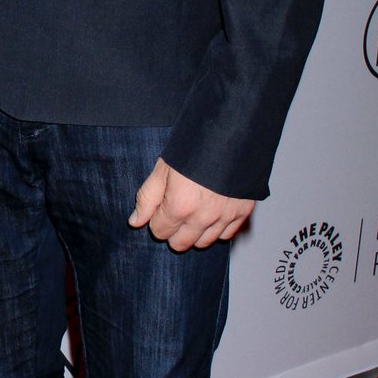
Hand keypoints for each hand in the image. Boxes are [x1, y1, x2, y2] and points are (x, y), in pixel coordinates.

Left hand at [129, 159, 253, 250]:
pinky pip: (226, 235)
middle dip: (174, 230)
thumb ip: (147, 198)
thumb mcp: (162, 169)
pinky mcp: (242, 212)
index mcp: (179, 207)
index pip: (160, 232)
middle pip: (180, 244)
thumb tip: (135, 222)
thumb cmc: (193, 148)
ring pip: (204, 242)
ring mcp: (224, 217)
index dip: (157, 220)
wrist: (230, 133)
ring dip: (195, 232)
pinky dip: (218, 228)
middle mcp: (203, 218)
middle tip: (176, 210)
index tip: (162, 207)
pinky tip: (212, 212)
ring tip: (194, 210)